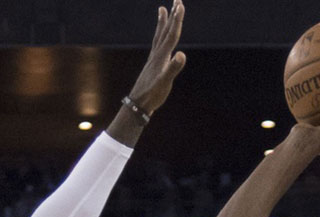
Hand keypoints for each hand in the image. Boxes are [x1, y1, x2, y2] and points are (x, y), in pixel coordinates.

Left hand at [125, 0, 186, 114]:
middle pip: (166, 30)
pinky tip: (160, 38)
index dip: (177, 20)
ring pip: (159, 36)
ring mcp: (154, 58)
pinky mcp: (152, 64)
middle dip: (172, 15)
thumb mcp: (165, 82)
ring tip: (162, 10)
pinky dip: (160, 37)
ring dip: (162, 22)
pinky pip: (157, 45)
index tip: (180, 5)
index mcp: (162, 56)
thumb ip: (173, 68)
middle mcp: (157, 54)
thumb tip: (182, 54)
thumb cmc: (153, 94)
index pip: (172, 34)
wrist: (138, 104)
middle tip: (177, 0)